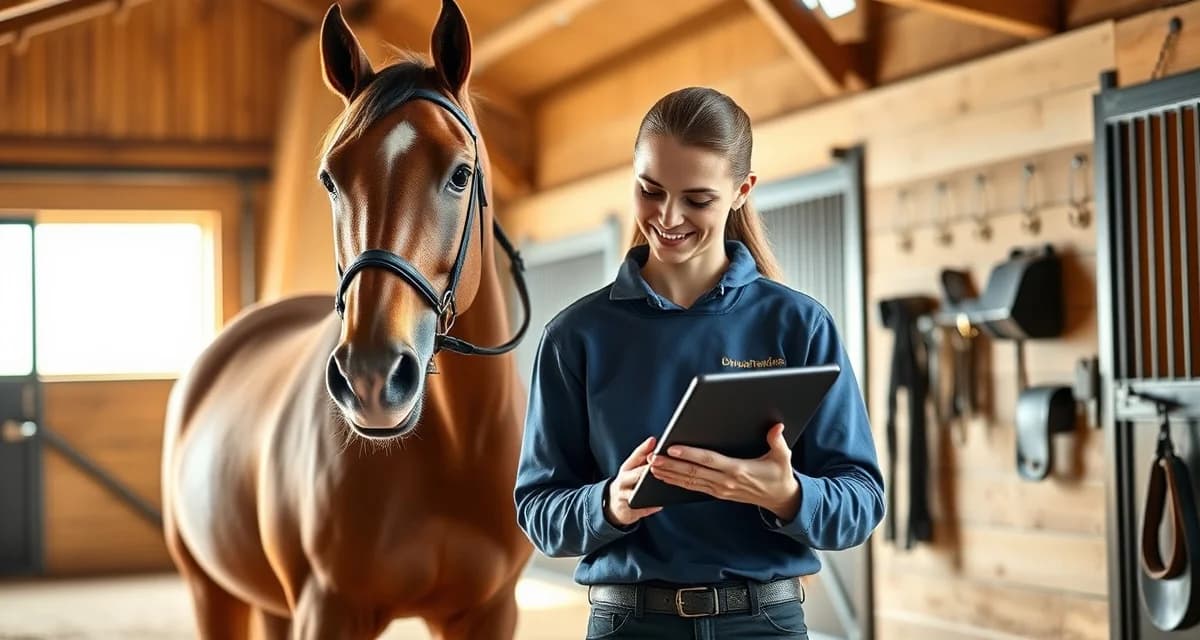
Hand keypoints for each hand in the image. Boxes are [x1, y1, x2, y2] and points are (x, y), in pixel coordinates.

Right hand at [604, 436, 663, 526]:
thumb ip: (644, 457)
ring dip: (648, 490)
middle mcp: (623, 480)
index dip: (645, 448)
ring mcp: (624, 495)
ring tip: (660, 486)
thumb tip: (657, 442)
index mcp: (626, 468)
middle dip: (646, 470)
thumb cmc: (629, 482)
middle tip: (658, 465)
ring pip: (636, 493)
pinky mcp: (628, 509)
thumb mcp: (632, 469)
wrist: (613, 503)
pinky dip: (651, 507)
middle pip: (636, 474)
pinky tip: (660, 504)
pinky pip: (641, 508)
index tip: (654, 441)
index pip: (635, 456)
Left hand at [649, 423, 800, 520]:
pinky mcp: (718, 493)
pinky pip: (694, 488)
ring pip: (690, 482)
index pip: (709, 460)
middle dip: (671, 466)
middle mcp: (725, 481)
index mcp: (738, 469)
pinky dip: (678, 482)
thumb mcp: (782, 457)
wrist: (780, 498)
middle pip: (693, 472)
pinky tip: (666, 477)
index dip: (689, 454)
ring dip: (670, 475)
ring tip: (652, 468)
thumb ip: (778, 441)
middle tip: (653, 459)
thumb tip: (777, 427)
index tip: (672, 449)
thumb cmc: (779, 475)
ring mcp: (720, 489)